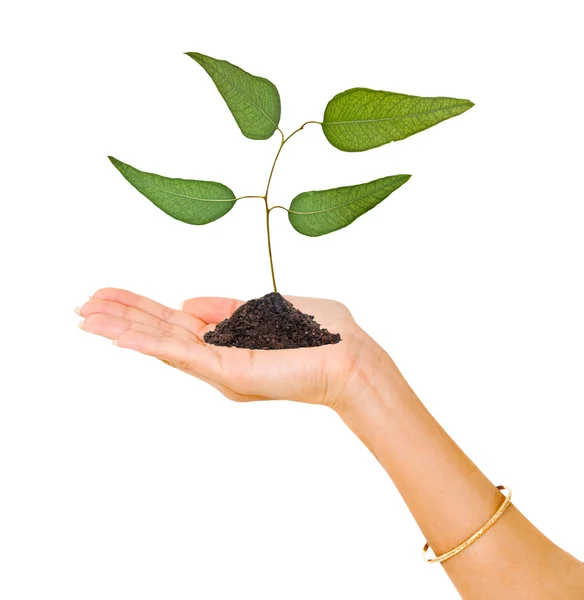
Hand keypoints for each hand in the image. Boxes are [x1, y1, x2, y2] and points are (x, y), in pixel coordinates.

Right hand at [77, 288, 390, 411]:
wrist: (352, 359)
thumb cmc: (323, 333)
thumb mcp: (268, 307)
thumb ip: (227, 306)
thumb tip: (186, 302)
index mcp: (227, 336)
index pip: (173, 320)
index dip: (140, 307)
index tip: (109, 294)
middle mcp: (217, 355)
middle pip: (159, 332)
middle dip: (120, 317)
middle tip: (80, 305)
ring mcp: (219, 366)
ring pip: (162, 344)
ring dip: (122, 328)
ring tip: (85, 316)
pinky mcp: (229, 372)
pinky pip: (180, 355)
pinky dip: (146, 344)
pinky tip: (116, 334)